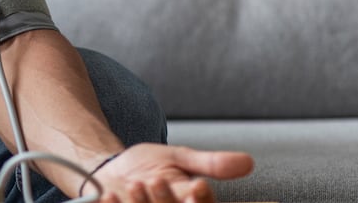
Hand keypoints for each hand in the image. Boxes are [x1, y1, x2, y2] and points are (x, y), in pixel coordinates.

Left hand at [87, 144, 253, 202]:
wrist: (108, 170)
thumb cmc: (147, 166)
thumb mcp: (179, 158)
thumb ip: (211, 164)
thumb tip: (249, 162)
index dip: (202, 200)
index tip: (197, 186)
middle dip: (167, 201)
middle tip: (158, 181)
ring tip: (136, 184)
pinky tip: (110, 195)